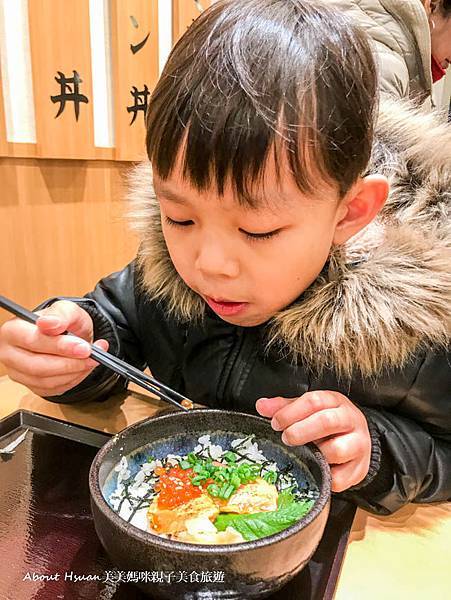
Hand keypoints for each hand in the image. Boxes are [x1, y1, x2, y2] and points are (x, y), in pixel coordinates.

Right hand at [0, 300, 107, 396]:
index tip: (83, 348)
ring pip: (46, 381)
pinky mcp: (31, 386)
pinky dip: (72, 381)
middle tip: (92, 357)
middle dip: (70, 363)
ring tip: (92, 360)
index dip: (60, 346)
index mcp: (13, 330)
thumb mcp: (67, 309)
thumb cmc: (63, 321)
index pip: (33, 341)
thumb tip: (50, 324)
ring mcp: (18, 372)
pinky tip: (82, 368)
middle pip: (38, 366)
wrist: (68, 334)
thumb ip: (60, 314)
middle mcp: (10, 353)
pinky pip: (52, 390)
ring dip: (74, 373)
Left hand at [256, 391, 370, 491]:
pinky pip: (339, 478)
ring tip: (304, 454)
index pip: (314, 401)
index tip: (275, 422)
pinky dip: (324, 477)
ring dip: (314, 454)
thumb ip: (285, 407)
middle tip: (286, 438)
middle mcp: (351, 420)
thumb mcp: (309, 409)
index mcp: (335, 402)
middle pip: (327, 422)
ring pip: (336, 450)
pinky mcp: (360, 469)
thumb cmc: (329, 423)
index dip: (291, 412)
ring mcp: (358, 445)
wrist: (360, 440)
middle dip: (301, 431)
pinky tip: (315, 471)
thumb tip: (261, 406)